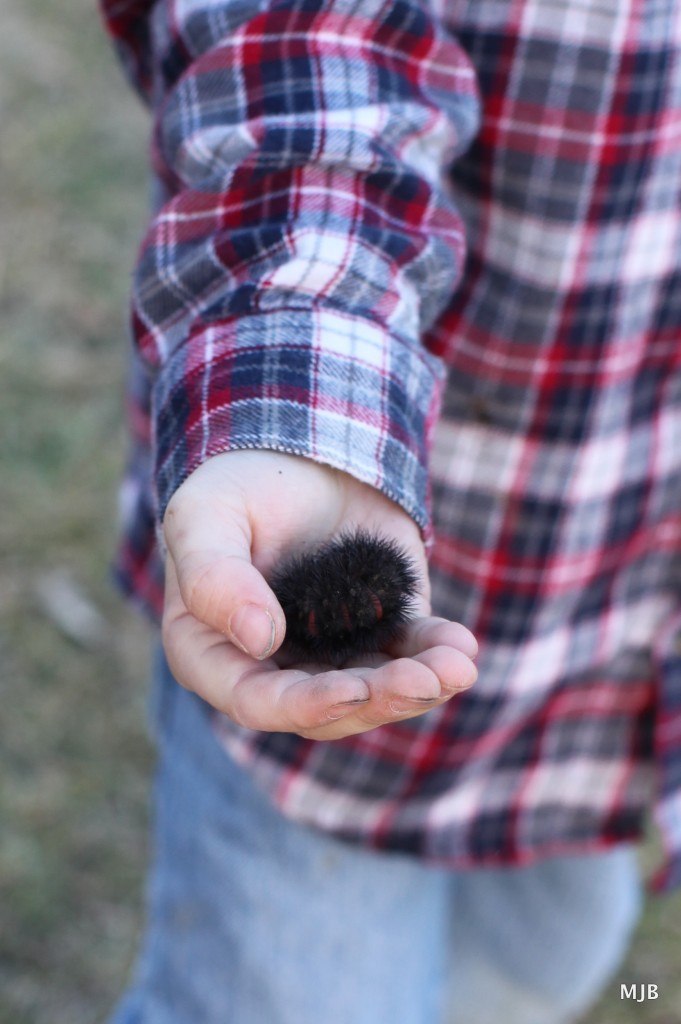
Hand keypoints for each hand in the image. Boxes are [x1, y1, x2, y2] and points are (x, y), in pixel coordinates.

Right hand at [162, 450, 477, 739]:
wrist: (297, 453)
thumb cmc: (235, 488)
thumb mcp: (204, 518)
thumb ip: (214, 579)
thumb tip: (260, 640)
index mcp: (216, 655)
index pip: (257, 701)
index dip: (305, 705)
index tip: (353, 691)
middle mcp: (276, 668)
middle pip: (328, 710)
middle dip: (380, 699)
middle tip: (424, 681)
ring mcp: (333, 654)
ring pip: (376, 693)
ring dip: (418, 686)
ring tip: (456, 667)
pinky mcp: (381, 628)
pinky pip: (411, 654)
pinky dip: (437, 655)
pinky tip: (461, 647)